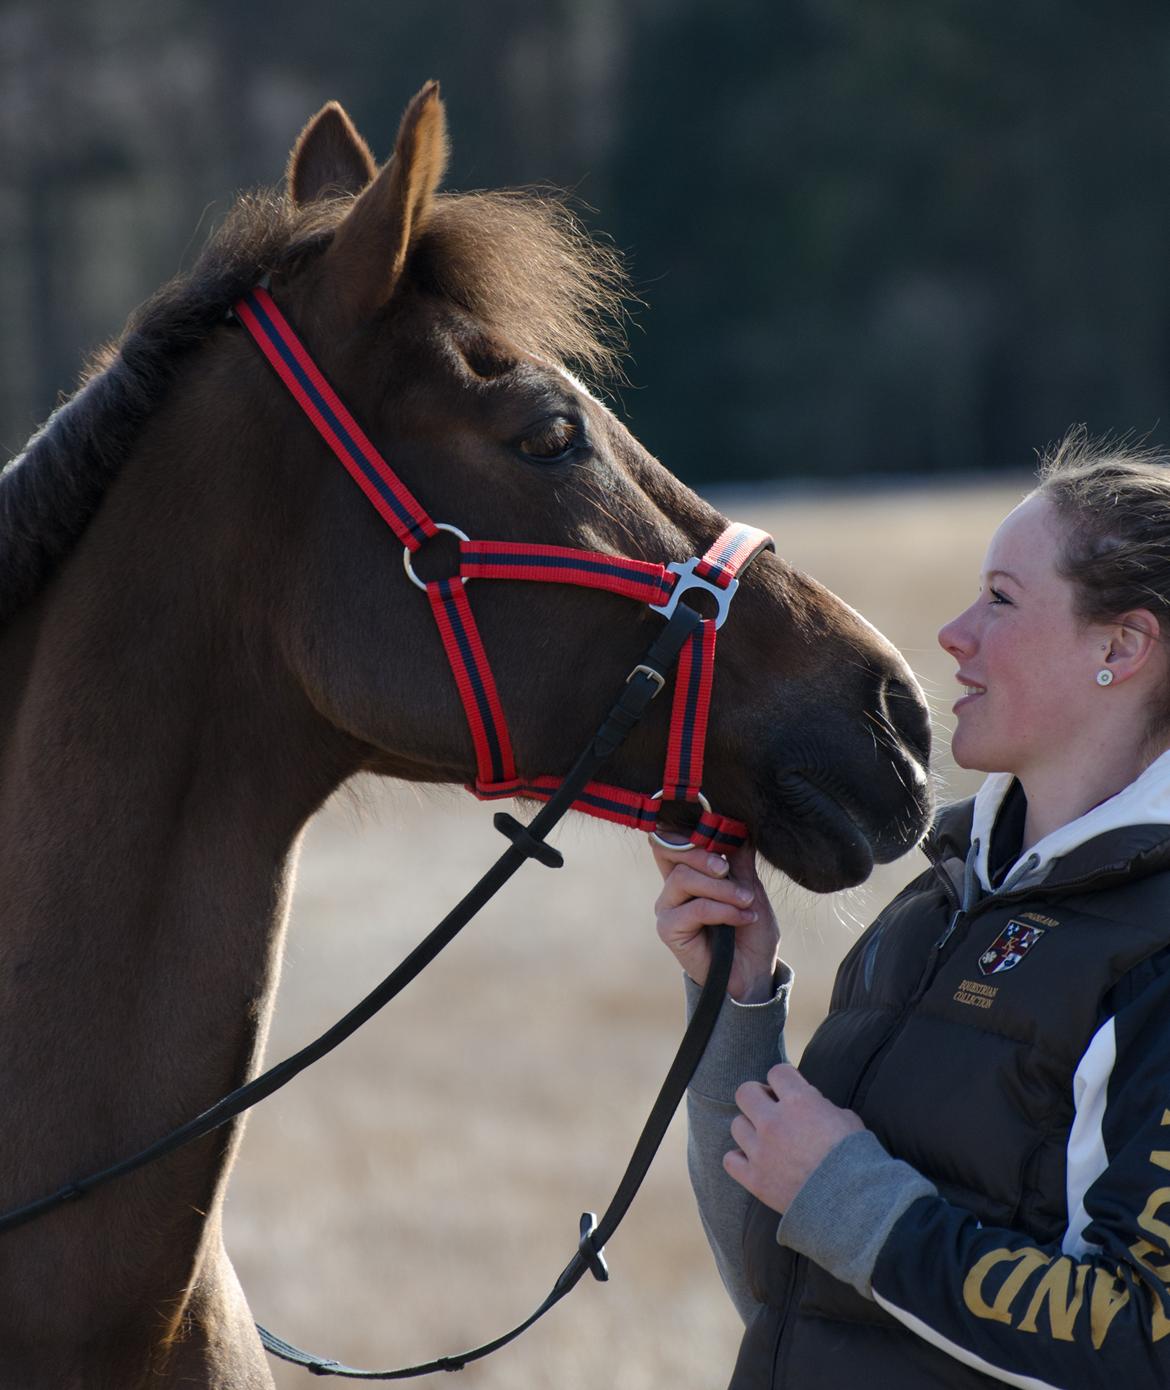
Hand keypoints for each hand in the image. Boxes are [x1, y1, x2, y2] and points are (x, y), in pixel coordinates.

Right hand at [651, 838, 779, 1001]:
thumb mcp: (750, 888)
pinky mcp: (669, 930)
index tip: (720, 832)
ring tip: (746, 902)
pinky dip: (723, 910)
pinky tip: (742, 918)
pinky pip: (695, 908)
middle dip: (705, 855)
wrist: (752, 971)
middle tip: (728, 869)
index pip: (670, 839)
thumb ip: (739, 860)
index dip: (688, 830)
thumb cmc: (750, 931)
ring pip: (684, 878)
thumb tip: (738, 826)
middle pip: (671, 850)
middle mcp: (672, 888)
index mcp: (687, 872)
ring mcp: (668, 908)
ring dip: (722, 889)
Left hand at [725, 1063, 863, 1212]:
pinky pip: (730, 1160)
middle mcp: (774, 1122)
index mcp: (800, 1102)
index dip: (786, 1079)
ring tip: (766, 1139)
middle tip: (772, 1109)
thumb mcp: (847, 1119)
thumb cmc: (857, 1159)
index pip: (777, 1072)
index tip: (791, 1090)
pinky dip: (739, 1160)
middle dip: (759, 1097)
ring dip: (750, 1129)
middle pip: (745, 1092)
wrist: (854, 1204)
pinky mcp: (755, 1179)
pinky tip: (754, 1161)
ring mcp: (761, 1151)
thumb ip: (821, 1106)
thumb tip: (811, 1103)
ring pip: (736, 1125)